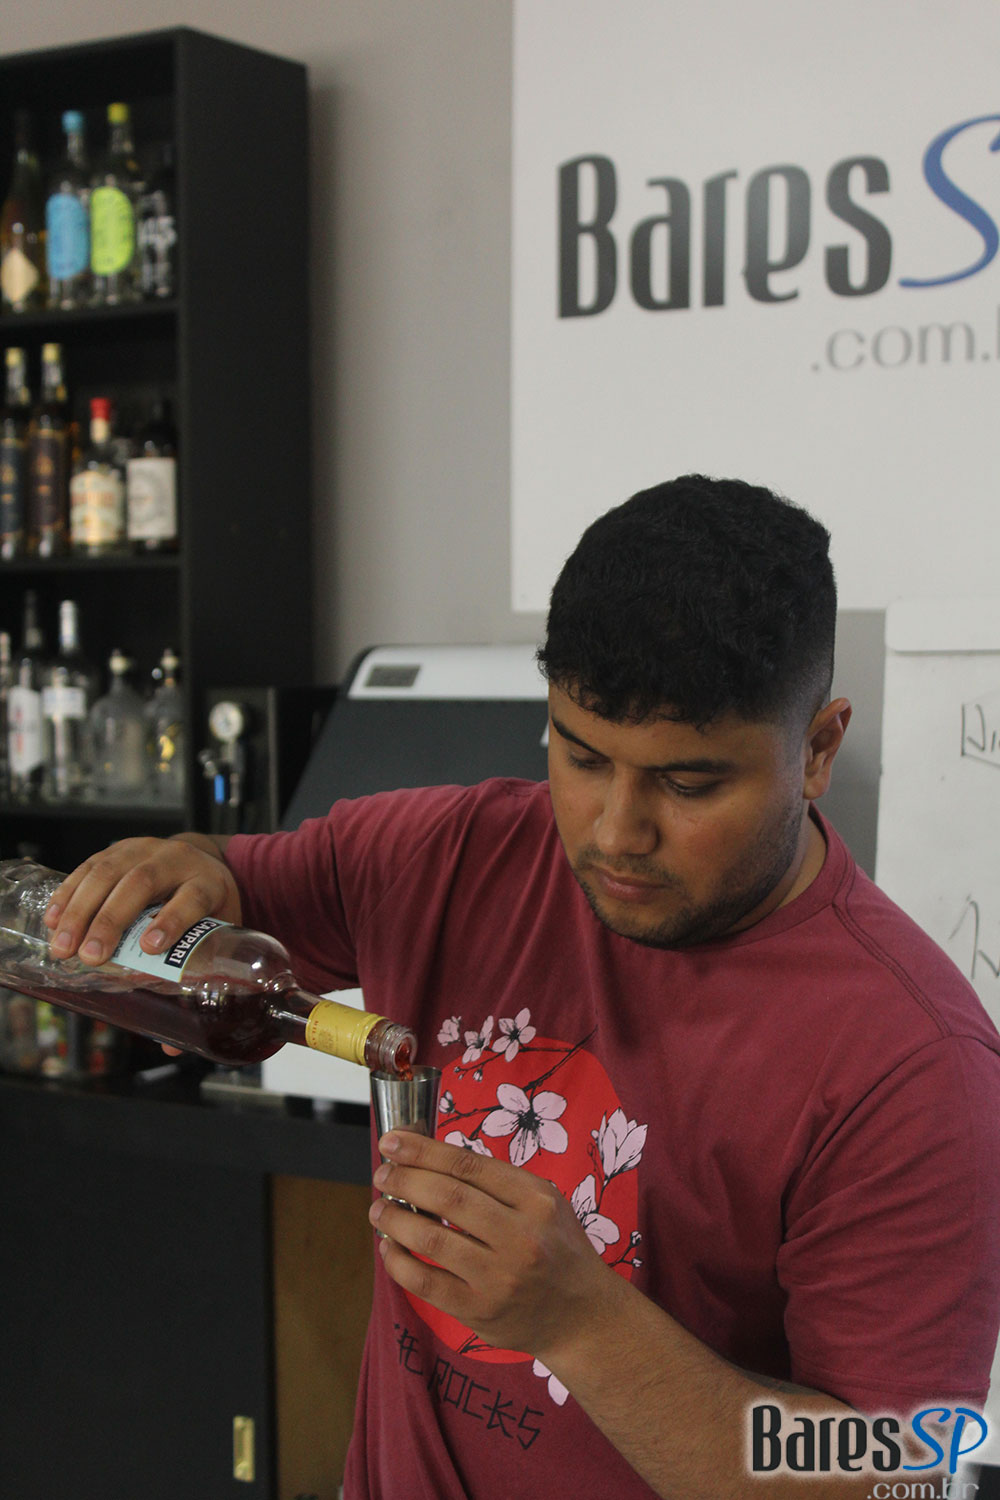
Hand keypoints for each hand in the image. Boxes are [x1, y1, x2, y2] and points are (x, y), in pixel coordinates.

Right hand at [42, 834, 240, 966]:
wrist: (199, 860)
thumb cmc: (206, 905)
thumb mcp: (214, 929)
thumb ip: (193, 961)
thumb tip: (166, 1023)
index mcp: (207, 882)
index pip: (193, 897)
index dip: (171, 921)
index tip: (150, 947)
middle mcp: (176, 860)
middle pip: (142, 882)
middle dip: (111, 920)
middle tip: (90, 956)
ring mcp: (144, 849)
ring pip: (109, 872)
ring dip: (80, 911)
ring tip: (64, 946)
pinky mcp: (117, 849)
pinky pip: (88, 867)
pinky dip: (67, 895)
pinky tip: (54, 921)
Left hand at [369, 1131, 620, 1361]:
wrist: (584, 1317)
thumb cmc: (558, 1250)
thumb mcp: (546, 1203)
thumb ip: (498, 1183)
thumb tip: (432, 1160)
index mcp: (536, 1199)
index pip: (468, 1165)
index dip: (423, 1150)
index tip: (393, 1142)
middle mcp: (520, 1236)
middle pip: (447, 1197)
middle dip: (404, 1180)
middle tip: (382, 1174)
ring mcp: (499, 1277)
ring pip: (431, 1239)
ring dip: (395, 1220)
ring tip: (379, 1209)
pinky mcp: (480, 1311)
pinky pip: (426, 1283)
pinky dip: (399, 1262)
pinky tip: (389, 1248)